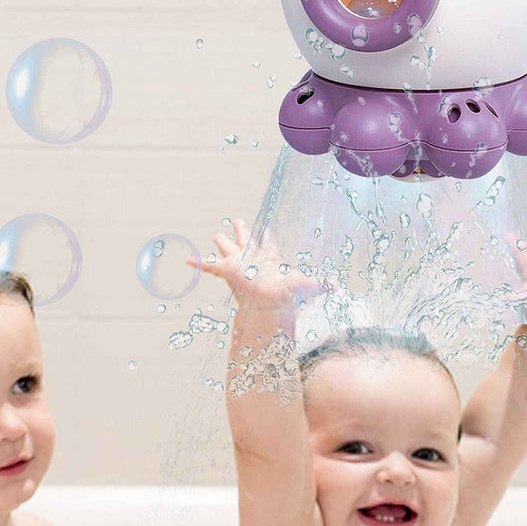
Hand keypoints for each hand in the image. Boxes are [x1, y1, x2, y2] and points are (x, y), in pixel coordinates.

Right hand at [195, 218, 324, 310]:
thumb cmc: (286, 293)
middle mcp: (251, 258)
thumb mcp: (306, 284)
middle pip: (245, 240)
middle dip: (241, 231)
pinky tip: (186, 261)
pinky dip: (197, 263)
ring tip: (217, 234)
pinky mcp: (225, 271)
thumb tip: (340, 288)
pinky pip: (208, 266)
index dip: (267, 239)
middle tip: (239, 221)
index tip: (266, 231)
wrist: (268, 303)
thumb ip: (321, 284)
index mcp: (268, 258)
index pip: (267, 245)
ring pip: (226, 247)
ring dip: (222, 241)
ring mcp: (237, 263)